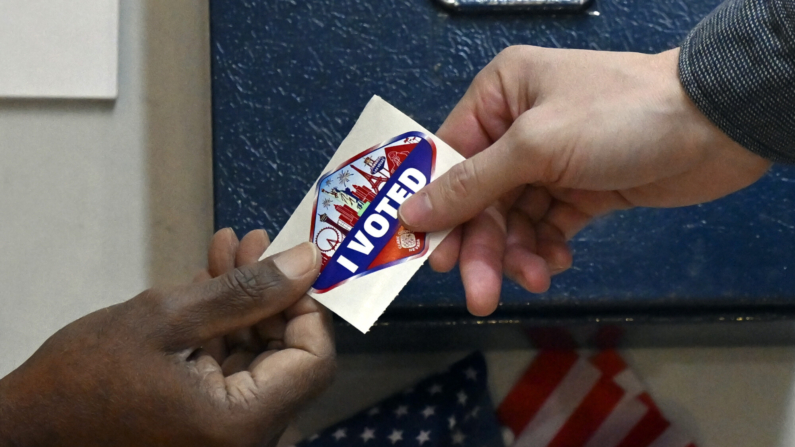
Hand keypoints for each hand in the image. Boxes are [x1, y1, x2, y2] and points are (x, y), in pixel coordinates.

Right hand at [0, 229, 334, 446]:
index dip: (307, 305)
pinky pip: (233, 365)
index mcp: (241, 423)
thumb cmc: (83, 380)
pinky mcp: (208, 418)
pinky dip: (226, 323)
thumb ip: (246, 291)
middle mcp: (245, 436)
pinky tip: (211, 281)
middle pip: (288, 353)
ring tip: (228, 251)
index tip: (289, 263)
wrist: (28, 426)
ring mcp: (226, 429)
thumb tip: (307, 261)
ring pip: (260, 353)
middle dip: (271, 292)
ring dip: (246, 300)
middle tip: (253, 245)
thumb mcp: (167, 318)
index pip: (314, 359)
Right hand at [398, 46, 770, 315]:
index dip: (438, 208)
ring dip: (518, 254)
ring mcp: (550, 162)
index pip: (450, 157)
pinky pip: (547, 226)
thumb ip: (472, 184)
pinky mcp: (580, 191)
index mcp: (499, 96)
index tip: (430, 256)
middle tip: (479, 296)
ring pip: (513, 219)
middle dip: (484, 247)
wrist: (714, 126)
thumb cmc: (614, 119)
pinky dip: (547, 248)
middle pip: (481, 198)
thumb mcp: (534, 146)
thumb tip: (409, 212)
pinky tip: (558, 262)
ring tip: (536, 279)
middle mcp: (517, 128)